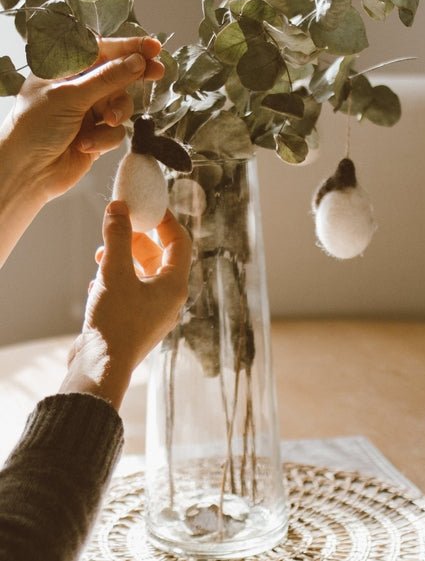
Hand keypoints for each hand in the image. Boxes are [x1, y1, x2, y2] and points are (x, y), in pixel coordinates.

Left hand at [0, 36, 163, 202]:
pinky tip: (85, 145)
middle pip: (117, 75)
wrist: (26, 173)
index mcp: (62, 70)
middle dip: (135, 75)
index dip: (127, 47)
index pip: (100, 50)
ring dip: (118, 113)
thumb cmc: (34, 129)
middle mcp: (77, 88)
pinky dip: (105, 138)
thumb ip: (107, 79)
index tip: (152, 48)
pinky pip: (117, 131)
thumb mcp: (70, 97)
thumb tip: (137, 61)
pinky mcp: (97, 136)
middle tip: (158, 71)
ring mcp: (88, 112)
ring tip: (107, 122)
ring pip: (121, 104)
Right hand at [61, 201, 190, 408]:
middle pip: (159, 257)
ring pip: (142, 274)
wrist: (100, 370)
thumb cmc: (114, 321)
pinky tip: (94, 283)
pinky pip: (130, 291)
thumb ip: (117, 237)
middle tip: (117, 226)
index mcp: (175, 285)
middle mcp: (169, 299)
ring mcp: (152, 312)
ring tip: (100, 253)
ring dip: (122, 259)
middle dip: (137, 239)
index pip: (179, 241)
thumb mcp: (114, 272)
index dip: (164, 220)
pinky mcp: (135, 323)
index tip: (146, 206)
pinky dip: (115, 280)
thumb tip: (118, 207)